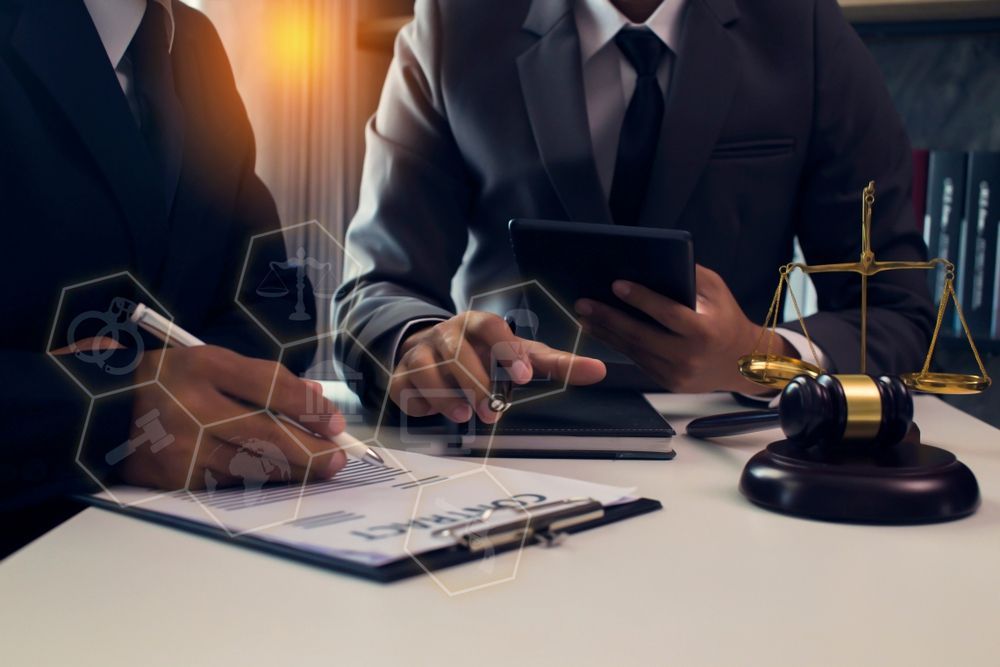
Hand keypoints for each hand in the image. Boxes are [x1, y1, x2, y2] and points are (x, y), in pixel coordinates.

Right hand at [118, 347, 347, 489]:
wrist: (100, 412)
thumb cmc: (169, 382)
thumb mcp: (210, 363)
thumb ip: (261, 379)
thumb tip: (316, 402)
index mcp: (201, 365)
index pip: (268, 385)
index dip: (308, 406)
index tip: (335, 421)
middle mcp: (190, 406)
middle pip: (266, 433)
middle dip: (312, 449)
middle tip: (339, 458)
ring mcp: (181, 446)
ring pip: (253, 464)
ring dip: (294, 470)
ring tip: (321, 469)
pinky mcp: (174, 478)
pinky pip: (230, 481)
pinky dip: (260, 479)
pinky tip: (282, 478)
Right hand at [391, 311, 606, 422]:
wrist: (430, 350)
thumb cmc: (484, 355)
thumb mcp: (519, 356)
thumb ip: (556, 364)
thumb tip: (598, 370)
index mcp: (478, 324)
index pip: (491, 326)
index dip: (506, 349)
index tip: (524, 377)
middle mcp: (447, 334)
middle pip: (457, 351)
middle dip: (475, 383)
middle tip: (491, 412)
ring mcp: (421, 353)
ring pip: (428, 370)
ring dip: (447, 395)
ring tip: (465, 415)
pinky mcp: (401, 375)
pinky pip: (406, 388)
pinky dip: (422, 403)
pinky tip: (435, 411)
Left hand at [575, 265, 795, 394]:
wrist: (744, 364)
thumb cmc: (726, 318)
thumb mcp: (716, 291)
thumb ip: (689, 276)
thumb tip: (651, 262)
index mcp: (705, 331)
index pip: (668, 313)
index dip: (641, 298)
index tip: (616, 284)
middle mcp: (690, 356)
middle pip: (641, 335)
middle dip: (609, 317)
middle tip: (584, 301)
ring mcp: (677, 373)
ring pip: (634, 350)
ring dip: (605, 332)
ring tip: (584, 315)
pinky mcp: (667, 383)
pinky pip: (638, 361)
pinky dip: (617, 345)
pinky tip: (600, 330)